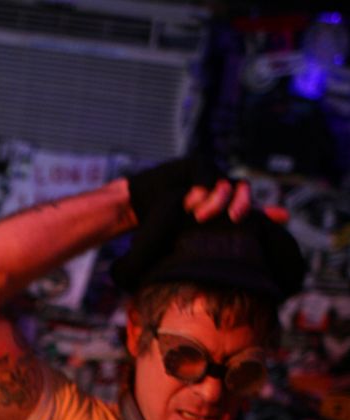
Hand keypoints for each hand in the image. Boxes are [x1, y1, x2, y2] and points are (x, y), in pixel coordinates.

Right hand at [127, 156, 289, 226]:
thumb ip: (216, 240)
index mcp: (227, 205)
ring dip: (217, 201)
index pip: (252, 206)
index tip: (279, 218)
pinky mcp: (196, 165)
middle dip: (244, 204)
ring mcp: (210, 175)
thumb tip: (252, 254)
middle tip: (236, 218)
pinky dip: (201, 191)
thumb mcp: (194, 236)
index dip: (267, 211)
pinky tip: (189, 205)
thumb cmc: (166, 224)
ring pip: (227, 185)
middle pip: (244, 190)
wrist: (141, 205)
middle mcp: (222, 187)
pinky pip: (206, 177)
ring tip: (200, 216)